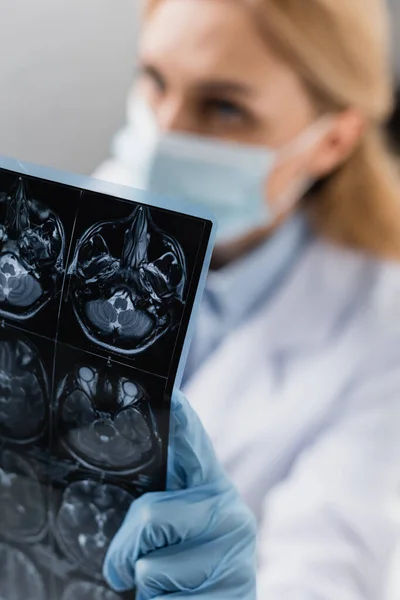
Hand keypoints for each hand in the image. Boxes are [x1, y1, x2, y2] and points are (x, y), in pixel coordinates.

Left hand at [103, 390, 256, 598]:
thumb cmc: (188, 570)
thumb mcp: (178, 531)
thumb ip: (163, 503)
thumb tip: (134, 489)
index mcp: (214, 490)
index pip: (196, 448)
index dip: (182, 422)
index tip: (172, 394)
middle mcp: (232, 514)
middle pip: (149, 515)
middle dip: (124, 546)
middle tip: (125, 566)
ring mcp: (234, 555)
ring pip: (148, 562)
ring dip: (142, 582)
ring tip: (166, 586)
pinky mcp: (229, 592)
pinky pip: (160, 596)